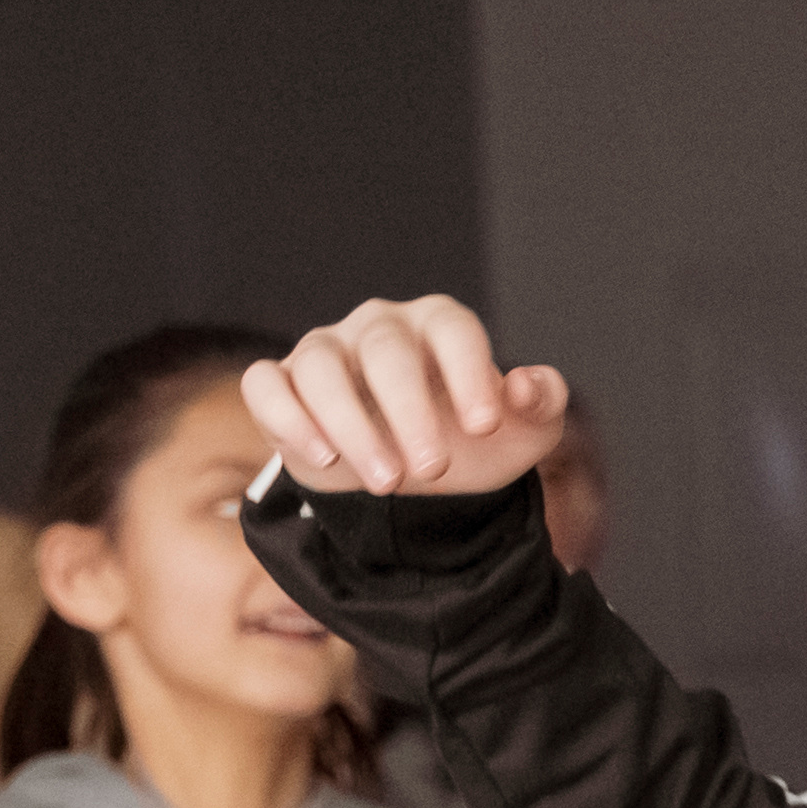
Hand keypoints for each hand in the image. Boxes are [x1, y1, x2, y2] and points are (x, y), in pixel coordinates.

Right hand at [243, 297, 565, 499]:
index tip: (486, 427)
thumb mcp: (524, 432)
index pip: (452, 329)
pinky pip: (264, 384)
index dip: (469, 373)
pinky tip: (321, 458)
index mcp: (438, 324)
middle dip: (410, 413)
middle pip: (385, 350)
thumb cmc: (470, 441)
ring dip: (351, 425)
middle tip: (433, 471)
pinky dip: (286, 417)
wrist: (421, 483)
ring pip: (320, 366)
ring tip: (385, 480)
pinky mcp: (280, 385)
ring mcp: (324, 352)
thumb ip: (542, 404)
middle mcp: (378, 327)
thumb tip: (527, 386)